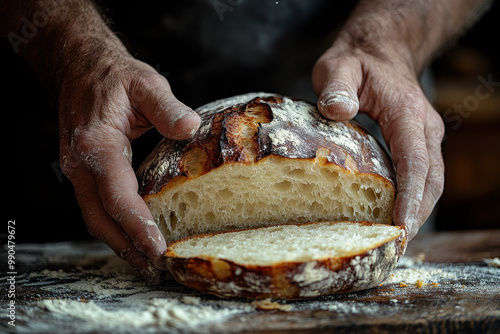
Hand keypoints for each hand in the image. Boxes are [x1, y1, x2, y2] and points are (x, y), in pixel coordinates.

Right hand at [58, 54, 199, 282]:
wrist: (81, 68)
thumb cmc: (114, 77)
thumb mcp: (145, 84)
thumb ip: (167, 107)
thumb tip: (190, 128)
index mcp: (96, 145)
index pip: (117, 197)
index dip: (138, 225)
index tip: (158, 249)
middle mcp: (80, 165)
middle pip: (100, 220)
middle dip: (128, 248)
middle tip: (156, 268)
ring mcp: (78, 171)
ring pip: (95, 219)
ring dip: (120, 243)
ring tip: (147, 262)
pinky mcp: (83, 172)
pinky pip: (97, 208)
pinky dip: (115, 227)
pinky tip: (134, 235)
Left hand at [312, 37, 444, 240]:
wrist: (381, 51)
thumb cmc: (357, 62)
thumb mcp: (339, 66)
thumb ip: (337, 86)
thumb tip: (338, 111)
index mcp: (407, 113)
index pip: (416, 161)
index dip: (411, 196)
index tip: (402, 226)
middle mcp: (424, 128)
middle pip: (431, 179)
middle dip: (417, 214)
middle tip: (395, 246)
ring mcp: (424, 136)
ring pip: (431, 181)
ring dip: (418, 211)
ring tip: (395, 240)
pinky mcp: (417, 143)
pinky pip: (421, 176)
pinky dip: (413, 199)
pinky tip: (392, 217)